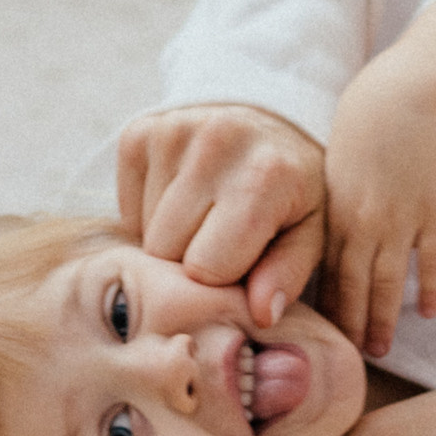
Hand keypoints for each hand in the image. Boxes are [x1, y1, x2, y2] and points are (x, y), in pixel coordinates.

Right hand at [115, 104, 325, 328]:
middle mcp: (214, 144)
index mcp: (263, 176)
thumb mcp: (309, 234)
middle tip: (220, 245)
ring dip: (169, 239)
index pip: (206, 269)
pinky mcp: (138, 132)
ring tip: (204, 220)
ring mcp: (170, 132)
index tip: (238, 269)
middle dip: (189, 263)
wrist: (270, 122)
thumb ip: (288, 274)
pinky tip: (183, 201)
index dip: (220, 283)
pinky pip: (125, 207)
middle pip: (166, 252)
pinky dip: (149, 216)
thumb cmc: (293, 191)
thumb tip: (261, 314)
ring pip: (143, 234)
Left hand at [322, 81, 435, 356]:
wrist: (402, 101)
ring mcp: (401, 219)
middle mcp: (363, 223)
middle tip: (350, 358)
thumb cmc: (362, 138)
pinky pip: (432, 258)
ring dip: (383, 318)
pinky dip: (430, 287)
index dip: (325, 310)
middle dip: (350, 325)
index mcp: (334, 215)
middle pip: (354, 287)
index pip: (326, 275)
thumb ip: (328, 218)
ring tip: (380, 349)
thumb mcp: (332, 175)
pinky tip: (430, 312)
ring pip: (389, 280)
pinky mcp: (435, 212)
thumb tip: (312, 256)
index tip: (322, 339)